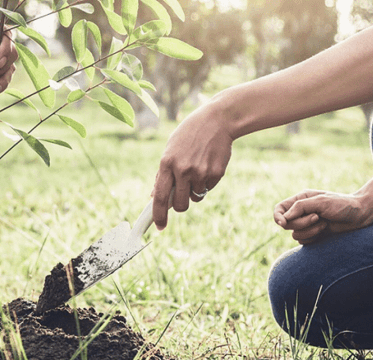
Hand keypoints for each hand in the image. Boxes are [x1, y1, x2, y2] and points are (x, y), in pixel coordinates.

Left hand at [152, 102, 230, 229]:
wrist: (217, 120)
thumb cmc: (190, 135)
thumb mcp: (171, 149)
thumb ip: (162, 173)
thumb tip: (154, 196)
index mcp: (167, 163)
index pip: (160, 197)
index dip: (158, 215)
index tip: (160, 227)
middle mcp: (183, 170)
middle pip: (180, 205)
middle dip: (180, 206)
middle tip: (183, 196)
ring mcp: (200, 172)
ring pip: (196, 197)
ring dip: (195, 190)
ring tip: (198, 169)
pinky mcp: (216, 173)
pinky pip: (208, 188)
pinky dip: (207, 182)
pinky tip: (208, 164)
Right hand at [273, 189, 372, 244]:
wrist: (360, 215)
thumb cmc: (342, 204)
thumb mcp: (321, 202)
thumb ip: (300, 207)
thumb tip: (284, 218)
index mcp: (301, 200)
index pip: (279, 209)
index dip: (277, 217)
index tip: (283, 223)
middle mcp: (301, 212)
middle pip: (287, 224)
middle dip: (301, 223)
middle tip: (317, 218)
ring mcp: (307, 224)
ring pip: (295, 234)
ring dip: (310, 231)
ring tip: (324, 224)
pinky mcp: (313, 234)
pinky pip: (303, 241)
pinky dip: (313, 237)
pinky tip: (324, 231)